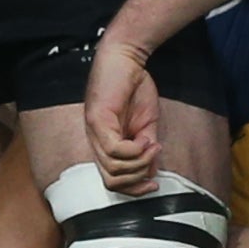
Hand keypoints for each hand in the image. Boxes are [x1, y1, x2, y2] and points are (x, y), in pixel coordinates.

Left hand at [81, 41, 161, 194]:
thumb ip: (146, 148)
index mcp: (105, 144)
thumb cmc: (134, 87)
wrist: (126, 58)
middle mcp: (95, 142)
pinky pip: (115, 150)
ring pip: (113, 169)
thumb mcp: (146, 123)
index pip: (112, 181)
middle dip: (137, 178)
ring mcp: (94, 132)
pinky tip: (145, 137)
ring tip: (152, 144)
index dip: (133, 190)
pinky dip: (135, 150)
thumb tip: (152, 171)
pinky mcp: (97, 121)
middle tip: (154, 158)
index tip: (154, 185)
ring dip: (139, 162)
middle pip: (111, 181)